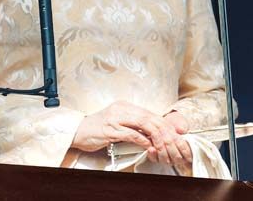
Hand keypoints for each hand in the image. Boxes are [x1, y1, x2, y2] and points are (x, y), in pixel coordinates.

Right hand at [71, 101, 189, 168]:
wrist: (77, 131)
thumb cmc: (98, 129)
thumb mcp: (117, 123)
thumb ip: (133, 126)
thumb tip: (151, 134)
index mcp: (124, 106)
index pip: (149, 113)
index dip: (164, 123)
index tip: (174, 133)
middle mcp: (120, 109)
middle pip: (148, 117)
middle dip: (163, 129)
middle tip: (173, 140)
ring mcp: (114, 118)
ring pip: (142, 123)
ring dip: (155, 135)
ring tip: (163, 144)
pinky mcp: (109, 129)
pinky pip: (130, 134)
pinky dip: (141, 140)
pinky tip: (148, 145)